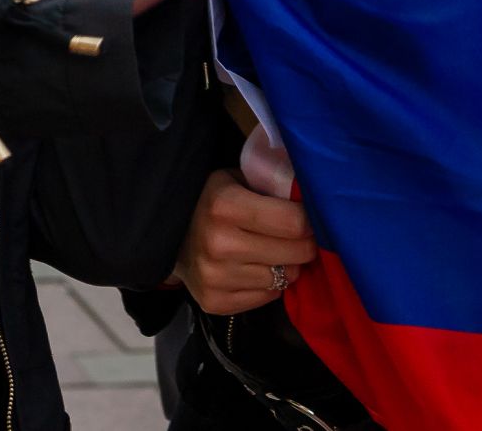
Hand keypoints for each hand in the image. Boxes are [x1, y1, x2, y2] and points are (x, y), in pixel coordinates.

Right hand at [172, 170, 316, 315]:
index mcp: (225, 205)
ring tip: (273, 252)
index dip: (309, 220)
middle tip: (298, 237)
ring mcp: (215, 277)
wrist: (168, 235)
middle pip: (295, 253)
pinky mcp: (214, 302)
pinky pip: (268, 297)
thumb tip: (313, 197)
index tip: (309, 217)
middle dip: (305, 244)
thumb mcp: (236, 179)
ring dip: (287, 265)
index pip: (293, 222)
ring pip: (285, 277)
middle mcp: (219, 243)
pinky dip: (269, 284)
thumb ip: (271, 187)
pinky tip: (255, 268)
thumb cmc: (211, 201)